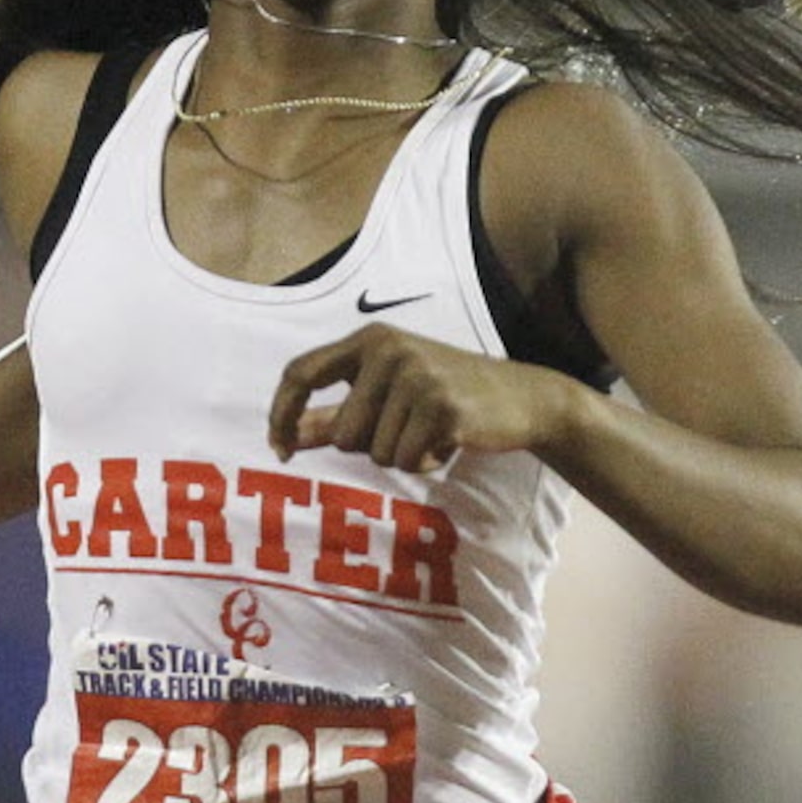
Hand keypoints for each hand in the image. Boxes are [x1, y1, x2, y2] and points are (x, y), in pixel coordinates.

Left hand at [268, 323, 581, 472]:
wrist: (522, 398)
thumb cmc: (445, 397)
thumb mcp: (388, 395)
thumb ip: (336, 414)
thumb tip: (287, 438)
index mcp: (368, 340)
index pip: (300, 373)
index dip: (282, 414)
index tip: (279, 449)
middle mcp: (388, 350)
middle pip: (341, 433)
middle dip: (370, 447)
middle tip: (408, 429)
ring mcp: (416, 375)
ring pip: (374, 452)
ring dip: (402, 455)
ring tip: (432, 432)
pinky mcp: (442, 406)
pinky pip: (406, 460)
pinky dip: (425, 463)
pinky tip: (448, 442)